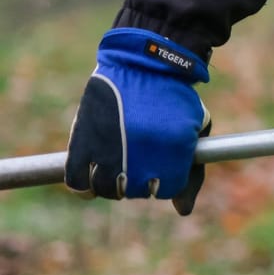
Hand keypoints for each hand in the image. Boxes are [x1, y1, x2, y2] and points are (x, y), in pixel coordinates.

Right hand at [65, 28, 211, 214]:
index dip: (167, 182)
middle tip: (140, 163)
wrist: (143, 62)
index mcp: (174, 150)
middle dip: (141, 182)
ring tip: (120, 167)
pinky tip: (92, 177)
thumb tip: (183, 212)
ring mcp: (110, 148)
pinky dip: (83, 185)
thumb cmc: (174, 97)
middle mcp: (141, 153)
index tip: (164, 170)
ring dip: (114, 184)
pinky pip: (77, 181)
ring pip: (108, 190)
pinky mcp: (82, 141)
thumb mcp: (196, 129)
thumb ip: (192, 173)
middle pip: (137, 192)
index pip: (168, 190)